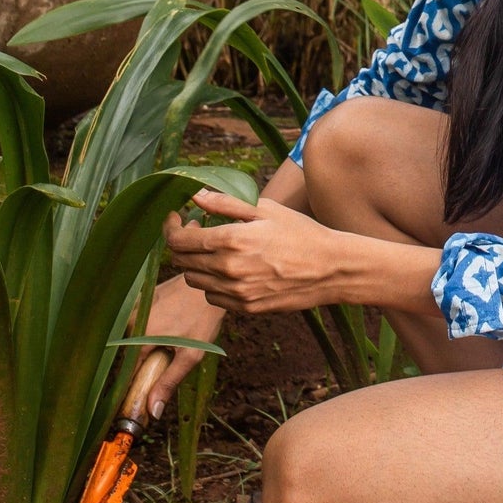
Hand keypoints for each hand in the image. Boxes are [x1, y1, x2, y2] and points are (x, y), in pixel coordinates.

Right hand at [141, 274, 225, 418]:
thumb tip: (153, 411)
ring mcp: (134, 306)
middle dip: (149, 359)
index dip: (138, 383)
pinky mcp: (141, 296)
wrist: (212, 282)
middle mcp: (130, 320)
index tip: (146, 391)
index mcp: (138, 337)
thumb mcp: (191, 354)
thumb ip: (169, 382)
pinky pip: (142, 319)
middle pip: (132, 353)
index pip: (128, 371)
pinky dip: (153, 324)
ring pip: (137, 336)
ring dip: (151, 340)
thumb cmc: (203, 318)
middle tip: (173, 350)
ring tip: (176, 330)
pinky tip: (173, 317)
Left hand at [163, 188, 342, 314]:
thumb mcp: (266, 209)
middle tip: (196, 230)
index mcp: (231, 240)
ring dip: (196, 264)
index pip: (179, 240)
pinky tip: (231, 270)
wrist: (331, 269)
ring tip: (215, 250)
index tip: (175, 218)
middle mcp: (228, 270)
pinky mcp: (245, 307)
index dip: (170, 228)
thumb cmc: (301, 233)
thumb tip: (194, 196)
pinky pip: (213, 297)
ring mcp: (236, 292)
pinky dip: (213, 283)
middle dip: (182, 244)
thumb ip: (226, 203)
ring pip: (194, 281)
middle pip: (182, 261)